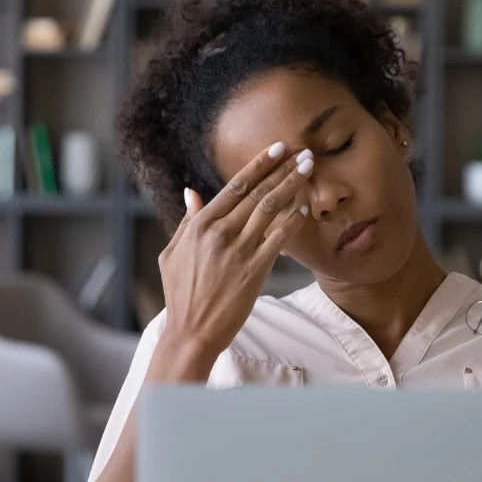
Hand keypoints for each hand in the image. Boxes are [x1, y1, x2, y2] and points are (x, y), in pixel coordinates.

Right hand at [158, 142, 313, 364]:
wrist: (192, 332)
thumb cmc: (180, 294)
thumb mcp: (173, 253)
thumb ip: (188, 221)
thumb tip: (192, 193)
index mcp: (201, 225)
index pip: (235, 186)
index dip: (259, 164)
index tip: (277, 149)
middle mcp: (220, 233)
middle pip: (257, 193)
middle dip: (282, 169)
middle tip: (303, 153)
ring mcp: (238, 251)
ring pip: (270, 210)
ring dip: (292, 187)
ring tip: (308, 170)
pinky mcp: (254, 271)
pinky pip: (278, 239)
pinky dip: (292, 222)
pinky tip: (304, 209)